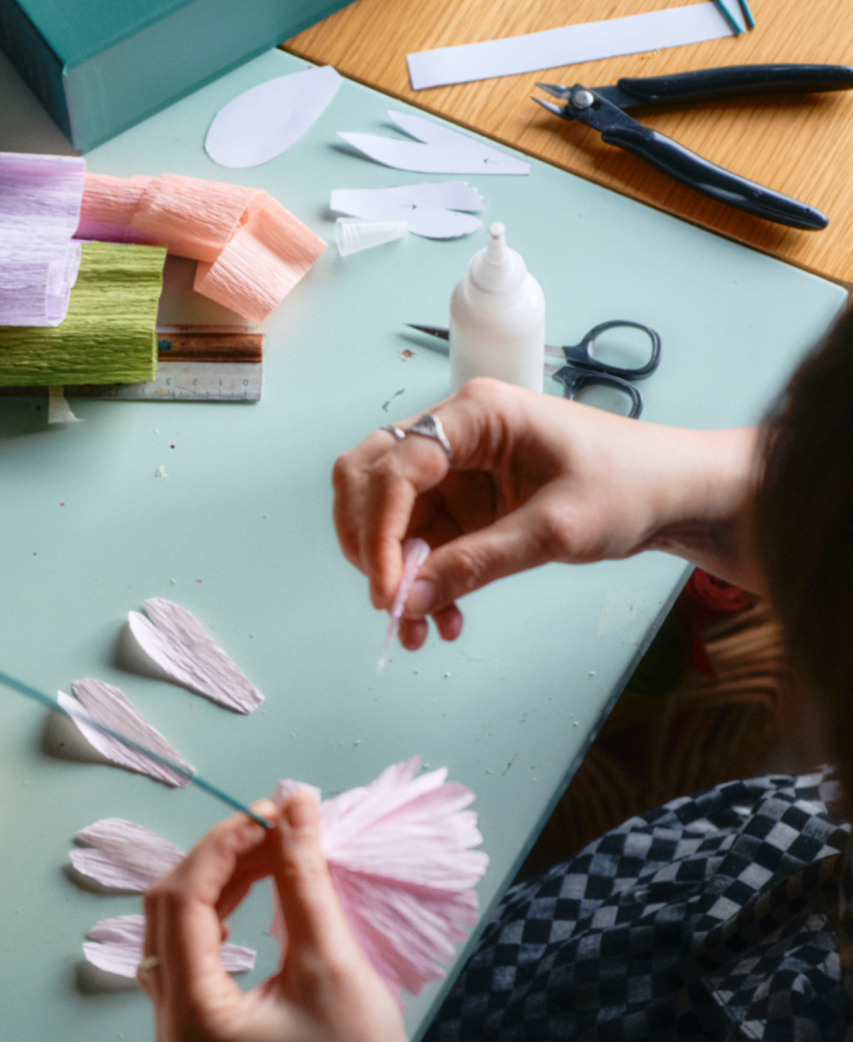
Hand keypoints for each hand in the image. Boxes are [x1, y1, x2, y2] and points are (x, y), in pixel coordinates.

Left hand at [141, 793, 466, 1041]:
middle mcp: (171, 1029)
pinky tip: (252, 899)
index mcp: (194, 1017)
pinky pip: (189, 960)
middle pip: (167, 914)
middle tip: (273, 827)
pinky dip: (216, 920)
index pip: (182, 902)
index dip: (222, 845)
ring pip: (174, 934)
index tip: (269, 812)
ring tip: (272, 854)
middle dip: (217, 861)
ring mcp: (181, 1036)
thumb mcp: (332, 961)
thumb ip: (303, 878)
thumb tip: (295, 806)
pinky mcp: (201, 1037)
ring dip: (216, 887)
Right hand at [333, 379, 762, 651]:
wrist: (672, 494)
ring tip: (419, 626)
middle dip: (369, 545)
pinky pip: (420, 544)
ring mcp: (456, 470)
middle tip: (389, 601)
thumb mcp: (556, 529)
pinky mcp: (465, 504)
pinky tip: (444, 616)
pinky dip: (421, 583)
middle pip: (369, 480)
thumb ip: (478, 563)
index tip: (386, 588)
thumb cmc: (629, 485)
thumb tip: (410, 599)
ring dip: (394, 574)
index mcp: (476, 415)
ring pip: (389, 519)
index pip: (394, 466)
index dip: (377, 529)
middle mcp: (455, 436)